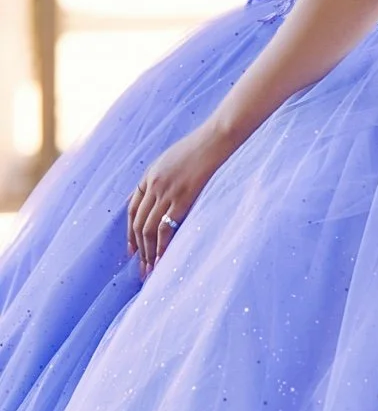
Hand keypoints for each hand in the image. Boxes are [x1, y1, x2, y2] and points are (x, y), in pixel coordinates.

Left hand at [126, 125, 230, 280]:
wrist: (214, 140)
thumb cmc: (196, 148)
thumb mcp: (167, 160)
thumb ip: (154, 179)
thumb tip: (140, 196)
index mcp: (148, 177)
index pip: (132, 211)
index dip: (129, 233)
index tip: (132, 251)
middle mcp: (153, 186)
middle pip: (139, 224)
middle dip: (138, 249)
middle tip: (141, 268)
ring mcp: (166, 193)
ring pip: (148, 229)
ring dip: (148, 252)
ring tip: (151, 270)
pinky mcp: (182, 198)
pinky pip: (165, 228)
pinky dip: (161, 246)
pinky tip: (163, 259)